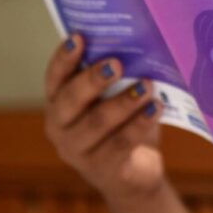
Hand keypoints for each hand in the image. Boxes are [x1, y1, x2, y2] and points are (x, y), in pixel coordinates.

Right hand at [45, 34, 164, 200]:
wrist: (133, 175)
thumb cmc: (122, 124)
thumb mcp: (114, 98)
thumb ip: (114, 78)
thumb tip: (135, 43)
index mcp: (58, 103)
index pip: (55, 77)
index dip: (64, 57)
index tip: (79, 37)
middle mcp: (60, 127)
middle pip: (70, 100)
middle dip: (93, 79)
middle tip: (117, 63)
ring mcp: (78, 151)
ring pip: (97, 122)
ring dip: (124, 102)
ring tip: (147, 85)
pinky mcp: (102, 169)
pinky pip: (120, 143)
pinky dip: (140, 124)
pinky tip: (157, 108)